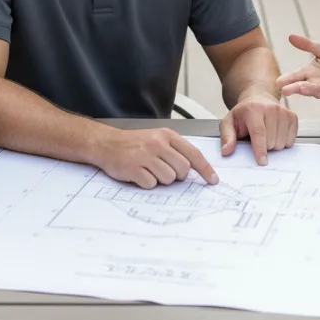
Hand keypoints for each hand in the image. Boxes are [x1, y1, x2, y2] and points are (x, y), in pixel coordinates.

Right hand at [90, 127, 218, 188]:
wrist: (106, 143)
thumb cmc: (135, 143)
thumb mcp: (157, 138)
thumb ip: (176, 150)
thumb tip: (195, 169)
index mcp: (167, 135)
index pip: (193, 154)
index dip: (205, 169)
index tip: (213, 180)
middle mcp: (157, 144)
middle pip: (183, 169)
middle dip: (178, 176)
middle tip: (165, 171)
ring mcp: (145, 155)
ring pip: (168, 178)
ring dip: (161, 179)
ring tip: (149, 170)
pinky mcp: (133, 168)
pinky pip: (151, 184)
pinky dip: (147, 183)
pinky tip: (139, 174)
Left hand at [221, 94, 297, 165]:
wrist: (258, 98)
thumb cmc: (243, 113)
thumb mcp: (229, 122)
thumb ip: (227, 137)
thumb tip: (226, 151)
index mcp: (253, 109)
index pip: (259, 132)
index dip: (260, 148)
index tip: (262, 161)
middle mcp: (271, 108)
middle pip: (271, 141)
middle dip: (264, 147)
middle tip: (257, 140)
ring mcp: (283, 112)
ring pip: (282, 142)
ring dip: (273, 145)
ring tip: (266, 136)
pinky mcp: (293, 116)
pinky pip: (291, 140)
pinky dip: (283, 142)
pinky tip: (276, 134)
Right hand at [276, 33, 319, 101]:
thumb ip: (307, 45)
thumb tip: (290, 36)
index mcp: (309, 72)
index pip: (295, 76)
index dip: (287, 79)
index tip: (278, 83)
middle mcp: (314, 83)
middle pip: (301, 86)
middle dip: (294, 88)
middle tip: (284, 90)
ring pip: (315, 91)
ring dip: (308, 90)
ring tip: (301, 87)